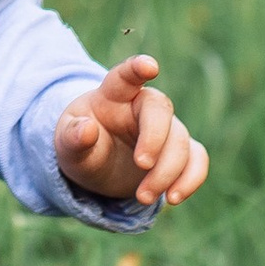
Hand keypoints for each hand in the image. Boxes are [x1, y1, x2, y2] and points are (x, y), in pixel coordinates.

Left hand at [56, 55, 208, 210]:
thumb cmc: (82, 146)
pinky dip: (191, 178)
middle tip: (141, 166)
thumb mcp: (67, 145)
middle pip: (160, 112)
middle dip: (155, 140)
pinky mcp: (179, 152)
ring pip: (180, 140)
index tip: (149, 67)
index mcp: (113, 95)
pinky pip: (197, 158)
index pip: (125, 76)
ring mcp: (165, 128)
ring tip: (144, 197)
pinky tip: (173, 198)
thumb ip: (73, 136)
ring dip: (167, 172)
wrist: (97, 167)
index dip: (137, 69)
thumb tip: (87, 129)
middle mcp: (143, 106)